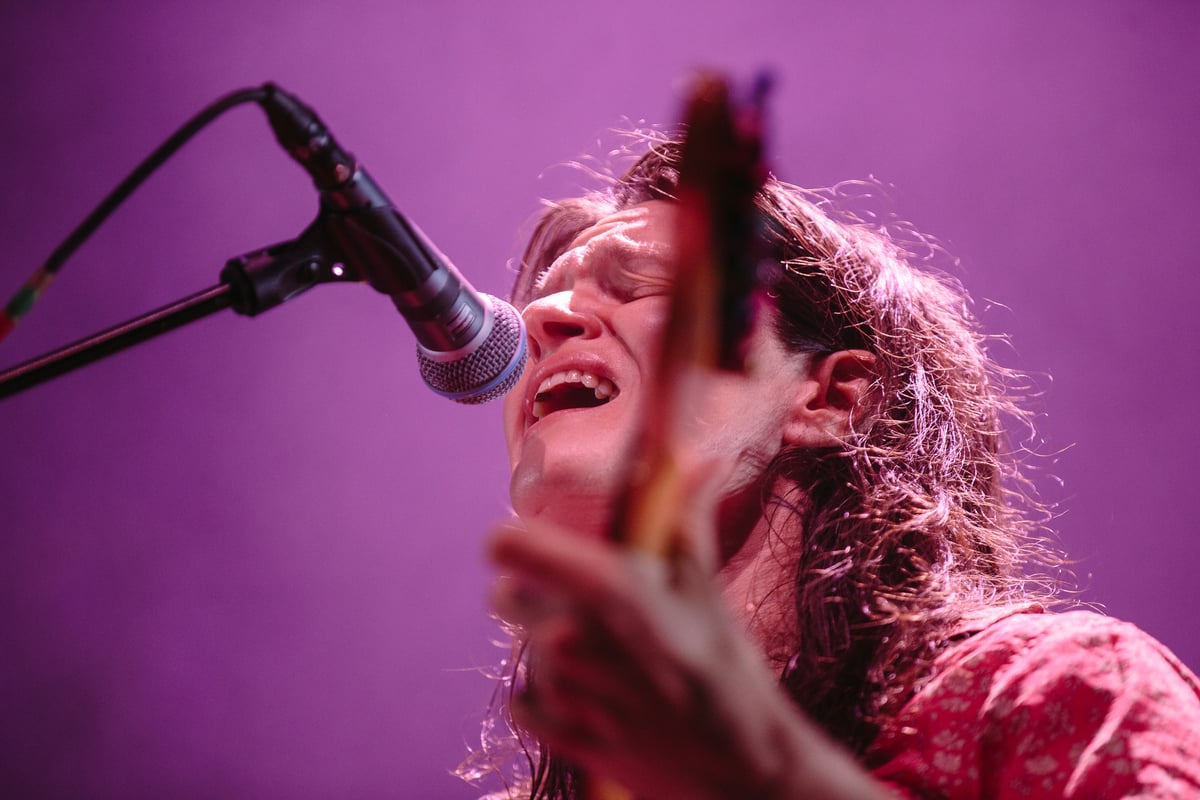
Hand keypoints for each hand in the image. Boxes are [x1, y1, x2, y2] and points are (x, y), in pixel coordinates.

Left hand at [488, 518, 886, 799]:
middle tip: (588, 606)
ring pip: (523, 646)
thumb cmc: (729, 675)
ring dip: (551, 645)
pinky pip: (525, 699)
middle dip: (538, 594)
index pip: (508, 546)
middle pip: (507, 594)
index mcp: (607, 590)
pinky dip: (549, 696)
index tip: (533, 543)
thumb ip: (686, 522)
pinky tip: (594, 694)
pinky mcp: (561, 735)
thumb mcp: (706, 593)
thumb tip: (699, 461)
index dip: (516, 541)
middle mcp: (571, 637)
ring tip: (609, 657)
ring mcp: (563, 691)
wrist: (742, 772)